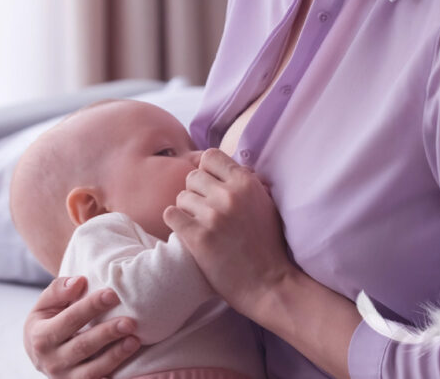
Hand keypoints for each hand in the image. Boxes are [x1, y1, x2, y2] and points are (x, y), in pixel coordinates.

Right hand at [24, 276, 141, 377]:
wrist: (39, 352)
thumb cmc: (48, 320)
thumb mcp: (45, 304)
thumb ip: (58, 290)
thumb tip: (79, 282)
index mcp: (40, 337)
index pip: (69, 320)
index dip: (90, 307)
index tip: (112, 294)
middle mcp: (51, 361)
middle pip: (83, 346)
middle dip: (107, 333)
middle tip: (130, 321)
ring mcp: (66, 378)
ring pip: (92, 370)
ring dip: (115, 356)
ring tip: (135, 340)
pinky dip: (115, 375)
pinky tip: (133, 365)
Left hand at [163, 148, 295, 316]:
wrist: (268, 284)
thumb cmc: (268, 245)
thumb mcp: (266, 204)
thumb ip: (247, 183)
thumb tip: (230, 166)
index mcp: (246, 183)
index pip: (210, 156)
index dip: (207, 171)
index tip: (211, 187)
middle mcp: (229, 195)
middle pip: (193, 177)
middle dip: (197, 192)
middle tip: (205, 212)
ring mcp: (212, 216)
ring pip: (181, 197)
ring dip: (187, 210)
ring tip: (200, 225)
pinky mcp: (198, 237)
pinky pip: (171, 215)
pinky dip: (176, 223)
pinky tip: (187, 232)